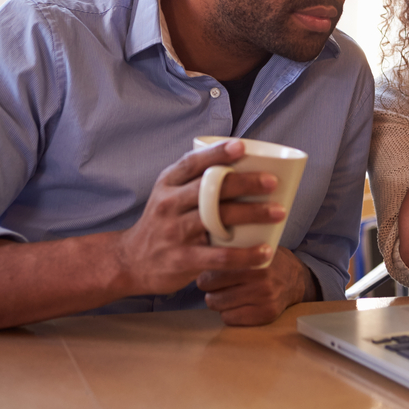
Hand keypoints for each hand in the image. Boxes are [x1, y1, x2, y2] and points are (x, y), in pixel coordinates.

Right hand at [115, 140, 284, 296]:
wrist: (130, 261)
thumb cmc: (161, 222)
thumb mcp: (167, 194)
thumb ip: (193, 180)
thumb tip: (240, 159)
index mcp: (167, 184)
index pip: (192, 163)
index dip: (217, 154)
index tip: (242, 147)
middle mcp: (169, 205)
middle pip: (210, 189)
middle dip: (244, 183)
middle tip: (272, 182)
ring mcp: (175, 232)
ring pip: (217, 219)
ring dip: (252, 214)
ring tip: (278, 212)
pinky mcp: (182, 259)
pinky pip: (219, 256)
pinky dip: (244, 255)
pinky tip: (264, 251)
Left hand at [196, 247, 313, 324]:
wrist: (295, 279)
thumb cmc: (267, 261)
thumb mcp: (253, 247)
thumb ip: (234, 249)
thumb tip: (203, 248)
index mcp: (255, 262)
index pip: (214, 274)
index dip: (206, 274)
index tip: (207, 272)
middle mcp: (261, 282)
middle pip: (212, 293)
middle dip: (210, 289)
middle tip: (214, 284)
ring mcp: (264, 300)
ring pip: (219, 307)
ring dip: (218, 301)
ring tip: (225, 293)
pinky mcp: (266, 315)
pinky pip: (230, 319)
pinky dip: (229, 313)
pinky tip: (236, 304)